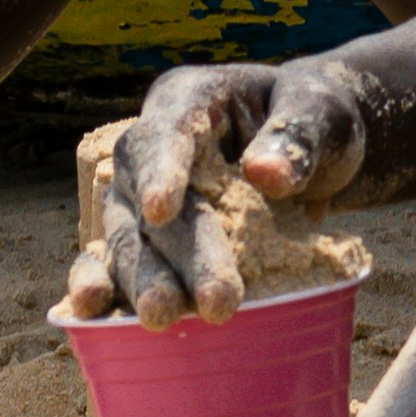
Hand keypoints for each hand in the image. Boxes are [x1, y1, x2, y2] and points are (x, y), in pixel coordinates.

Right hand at [63, 54, 377, 326]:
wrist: (317, 149)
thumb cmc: (317, 121)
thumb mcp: (322, 113)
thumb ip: (298, 137)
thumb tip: (265, 173)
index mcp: (187, 100)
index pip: (165, 133)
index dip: (161, 172)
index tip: (161, 211)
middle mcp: (150, 150)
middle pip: (150, 202)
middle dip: (180, 253)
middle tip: (218, 300)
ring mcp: (141, 198)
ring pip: (128, 239)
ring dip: (142, 280)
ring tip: (163, 316)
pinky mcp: (146, 240)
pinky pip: (113, 261)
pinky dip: (101, 287)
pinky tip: (92, 313)